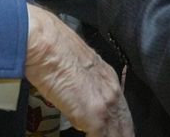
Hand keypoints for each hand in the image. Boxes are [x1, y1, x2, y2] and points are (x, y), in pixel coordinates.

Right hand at [25, 4, 132, 136]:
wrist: (44, 42)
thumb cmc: (51, 48)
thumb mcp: (74, 66)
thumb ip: (81, 85)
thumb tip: (76, 102)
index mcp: (108, 78)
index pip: (121, 111)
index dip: (118, 127)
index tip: (110, 133)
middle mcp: (112, 91)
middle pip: (125, 126)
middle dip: (119, 134)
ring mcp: (106, 104)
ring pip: (118, 134)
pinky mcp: (96, 117)